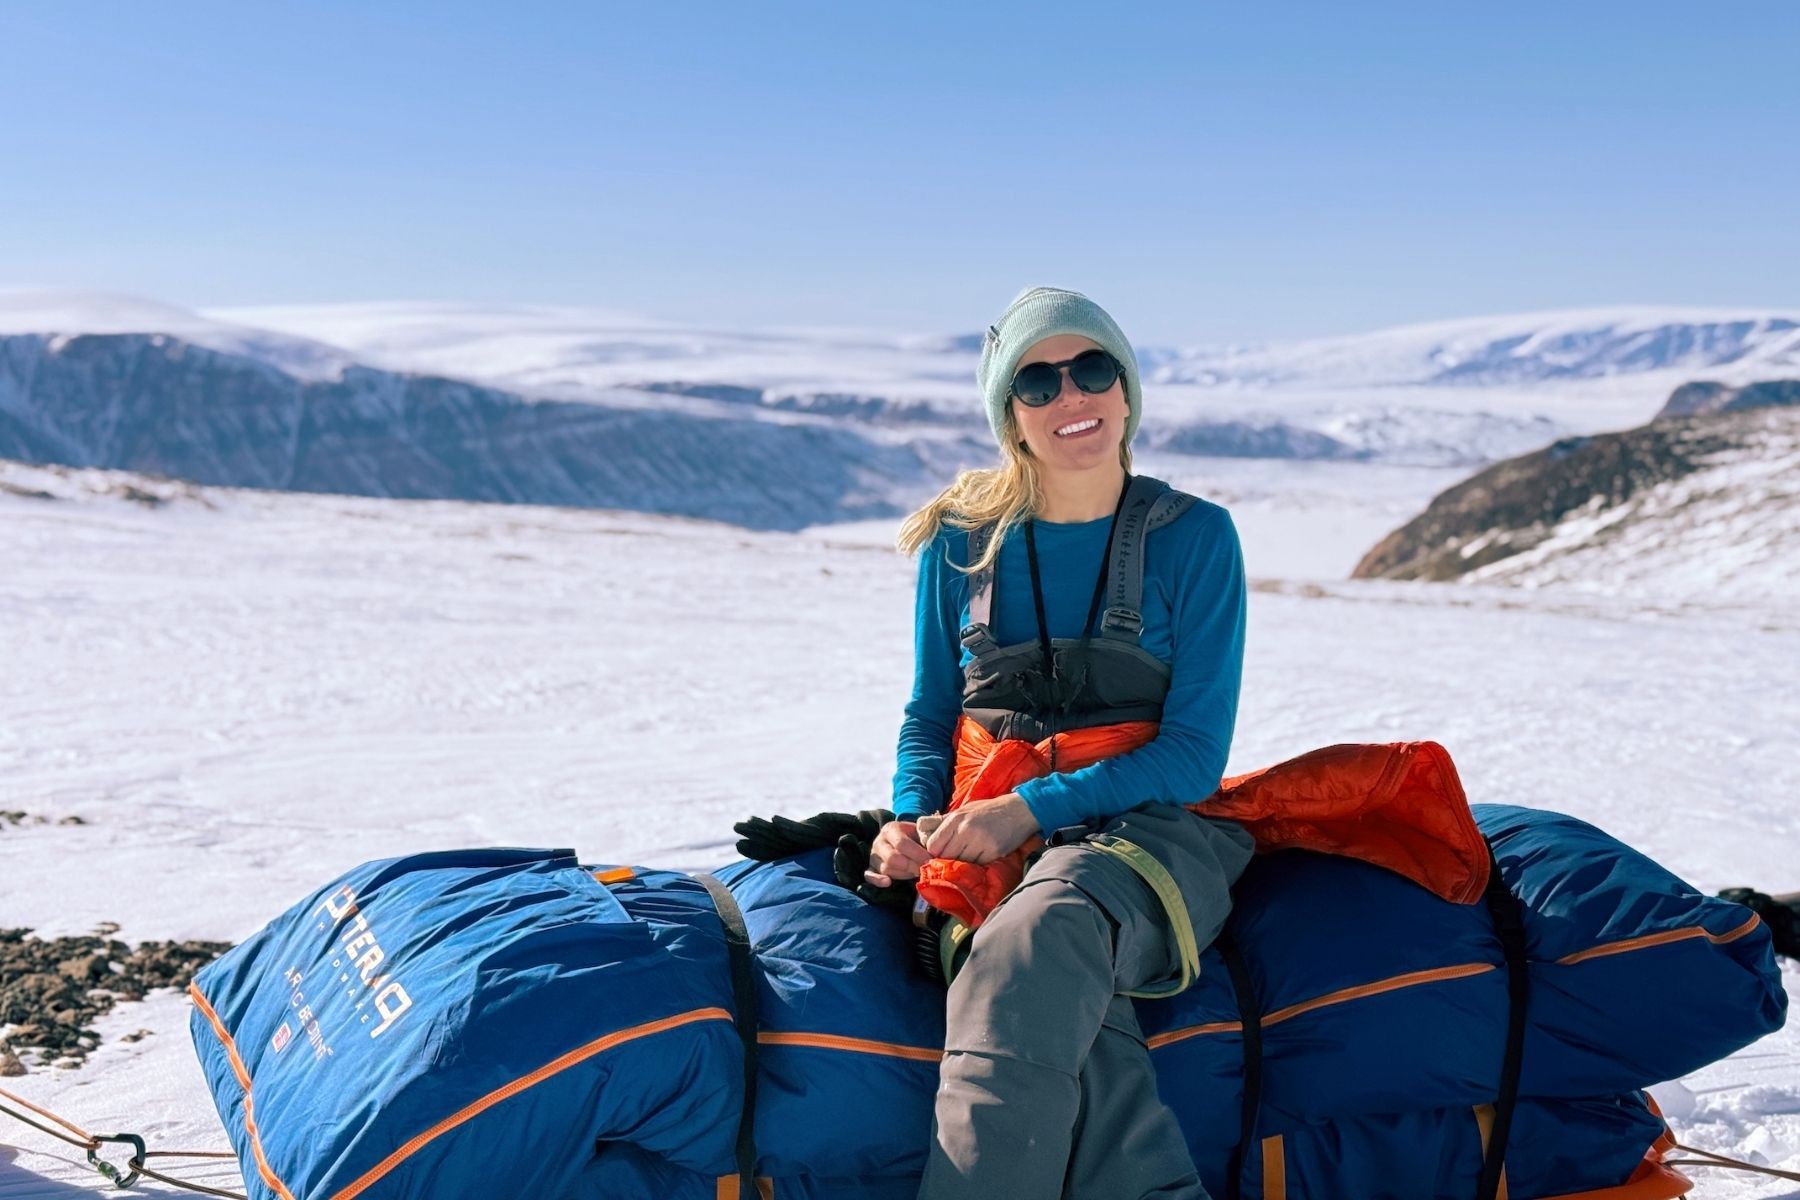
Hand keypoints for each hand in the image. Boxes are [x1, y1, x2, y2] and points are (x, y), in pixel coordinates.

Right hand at [864, 819, 929, 888]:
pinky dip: (877, 880)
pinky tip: (888, 882)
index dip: (917, 854)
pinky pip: (869, 875)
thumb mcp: (920, 832)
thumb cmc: (915, 838)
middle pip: (892, 858)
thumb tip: (937, 855)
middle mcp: (878, 842)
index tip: (931, 860)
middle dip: (912, 866)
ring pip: (886, 869)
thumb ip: (926, 840)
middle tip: (925, 870)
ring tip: (916, 872)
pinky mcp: (870, 868)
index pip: (901, 843)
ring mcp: (873, 856)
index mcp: (890, 829)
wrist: (903, 839)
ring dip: (904, 874)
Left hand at [922, 794, 1040, 864]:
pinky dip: (977, 863)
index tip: (939, 853)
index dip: (934, 852)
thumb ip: (944, 822)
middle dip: (947, 859)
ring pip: (961, 863)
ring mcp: (980, 842)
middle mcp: (966, 830)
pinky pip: (977, 865)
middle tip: (953, 858)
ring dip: (962, 862)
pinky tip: (981, 854)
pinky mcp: (993, 852)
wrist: (1019, 810)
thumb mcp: (964, 810)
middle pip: (945, 856)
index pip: (934, 845)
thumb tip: (923, 829)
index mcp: (956, 819)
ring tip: (969, 855)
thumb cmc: (989, 810)